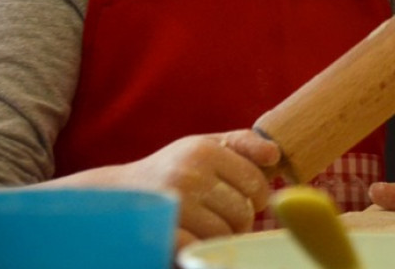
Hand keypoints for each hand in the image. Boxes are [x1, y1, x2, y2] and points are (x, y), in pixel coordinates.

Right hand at [111, 130, 280, 245]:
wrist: (120, 194)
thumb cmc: (173, 168)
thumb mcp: (205, 145)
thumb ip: (242, 144)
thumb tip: (274, 154)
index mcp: (204, 150)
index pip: (256, 181)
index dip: (258, 196)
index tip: (248, 200)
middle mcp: (190, 174)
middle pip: (243, 212)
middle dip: (240, 220)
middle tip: (224, 215)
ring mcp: (175, 205)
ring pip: (225, 234)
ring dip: (221, 237)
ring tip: (207, 226)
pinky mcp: (163, 233)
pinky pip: (201, 249)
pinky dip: (201, 248)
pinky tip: (191, 237)